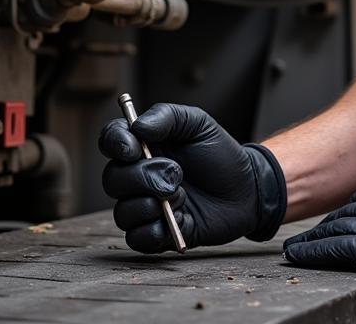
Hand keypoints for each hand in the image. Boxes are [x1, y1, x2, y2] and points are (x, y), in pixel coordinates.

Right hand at [99, 103, 285, 252]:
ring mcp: (145, 206)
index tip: (134, 148)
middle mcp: (138, 176)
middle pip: (112, 179)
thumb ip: (167, 116)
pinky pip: (137, 239)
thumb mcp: (198, 123)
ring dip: (151, 204)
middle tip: (176, 173)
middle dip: (142, 177)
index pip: (110, 140)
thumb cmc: (219, 153)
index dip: (115, 143)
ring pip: (122, 212)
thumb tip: (137, 127)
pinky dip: (156, 230)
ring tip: (182, 195)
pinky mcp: (156, 233)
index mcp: (143, 145)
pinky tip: (180, 218)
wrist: (245, 188)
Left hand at [283, 176, 355, 297]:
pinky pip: (334, 248)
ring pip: (335, 227)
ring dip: (314, 237)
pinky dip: (313, 251)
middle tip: (310, 232)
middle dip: (327, 222)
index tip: (338, 218)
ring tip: (297, 247)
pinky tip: (300, 255)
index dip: (349, 210)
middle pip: (346, 210)